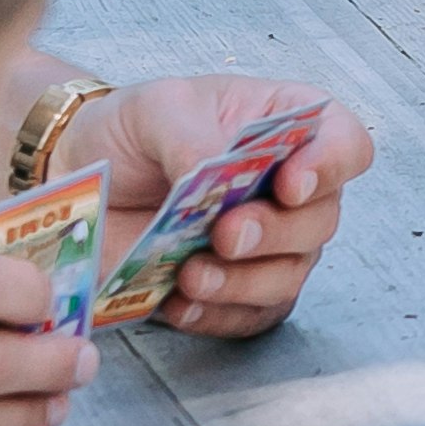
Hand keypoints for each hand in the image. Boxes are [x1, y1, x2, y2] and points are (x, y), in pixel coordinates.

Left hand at [74, 76, 373, 339]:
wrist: (78, 179)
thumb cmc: (130, 133)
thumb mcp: (155, 109)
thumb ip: (192, 138)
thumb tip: (212, 177)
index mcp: (285, 126)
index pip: (346, 144)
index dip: (331, 167)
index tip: (289, 185)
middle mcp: (289, 189)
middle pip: (322, 220)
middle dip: (276, 233)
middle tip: (225, 233)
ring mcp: (268, 245)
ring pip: (290, 276)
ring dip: (244, 282)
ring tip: (191, 274)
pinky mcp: (237, 292)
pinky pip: (252, 316)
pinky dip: (219, 314)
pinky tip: (179, 302)